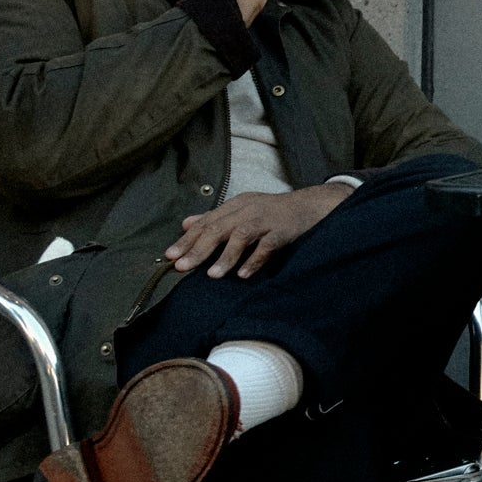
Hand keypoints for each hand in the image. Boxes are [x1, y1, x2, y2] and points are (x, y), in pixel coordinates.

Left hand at [164, 182, 349, 278]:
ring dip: (226, 256)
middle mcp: (248, 210)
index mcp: (235, 206)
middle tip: (182, 267)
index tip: (170, 257)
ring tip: (213, 275)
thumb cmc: (274, 212)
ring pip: (241, 236)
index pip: (206, 223)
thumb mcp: (242, 210)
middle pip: (218, 229)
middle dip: (199, 249)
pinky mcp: (283, 230)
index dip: (187, 240)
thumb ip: (214, 218)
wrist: (311, 206)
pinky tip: (244, 274)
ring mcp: (266, 219)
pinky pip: (267, 246)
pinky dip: (255, 260)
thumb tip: (186, 224)